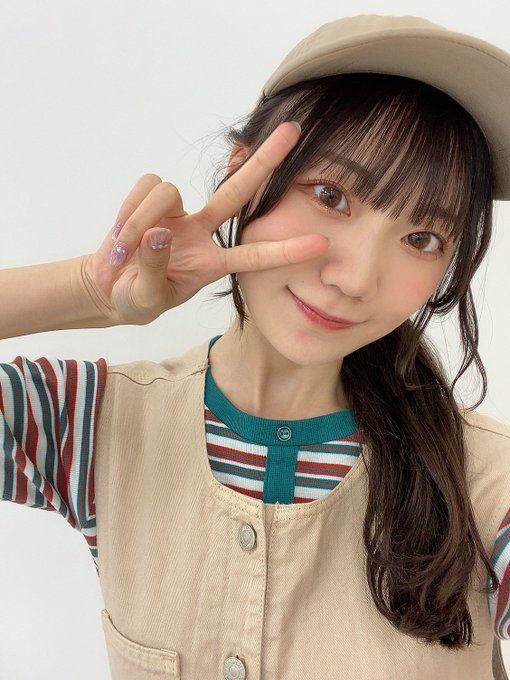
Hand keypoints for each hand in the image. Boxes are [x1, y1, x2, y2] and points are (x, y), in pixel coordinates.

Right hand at [84, 122, 329, 325]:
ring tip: (121, 251)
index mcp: (210, 264)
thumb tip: (159, 233)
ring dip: (139, 219)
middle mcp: (201, 233)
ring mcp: (177, 214)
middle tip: (294, 130)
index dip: (285, 251)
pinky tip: (119, 232)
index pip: (253, 256)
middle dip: (264, 162)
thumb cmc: (135, 299)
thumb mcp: (144, 299)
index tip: (320, 243)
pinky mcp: (151, 199)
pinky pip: (145, 187)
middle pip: (238, 191)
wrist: (108, 287)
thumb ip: (153, 270)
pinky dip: (128, 208)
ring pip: (168, 191)